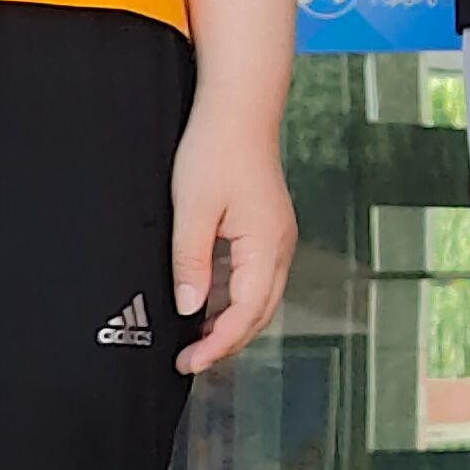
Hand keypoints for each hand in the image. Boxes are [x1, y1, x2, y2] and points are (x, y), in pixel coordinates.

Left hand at [165, 123, 297, 373]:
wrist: (238, 107)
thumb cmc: (215, 149)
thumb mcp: (192, 209)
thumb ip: (191, 262)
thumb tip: (190, 308)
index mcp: (267, 246)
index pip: (246, 314)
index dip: (218, 344)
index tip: (189, 362)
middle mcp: (280, 247)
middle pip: (259, 314)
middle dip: (227, 342)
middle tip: (190, 361)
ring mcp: (277, 239)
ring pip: (259, 298)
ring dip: (231, 323)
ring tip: (195, 340)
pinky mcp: (266, 230)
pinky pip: (254, 278)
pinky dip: (233, 299)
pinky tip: (207, 304)